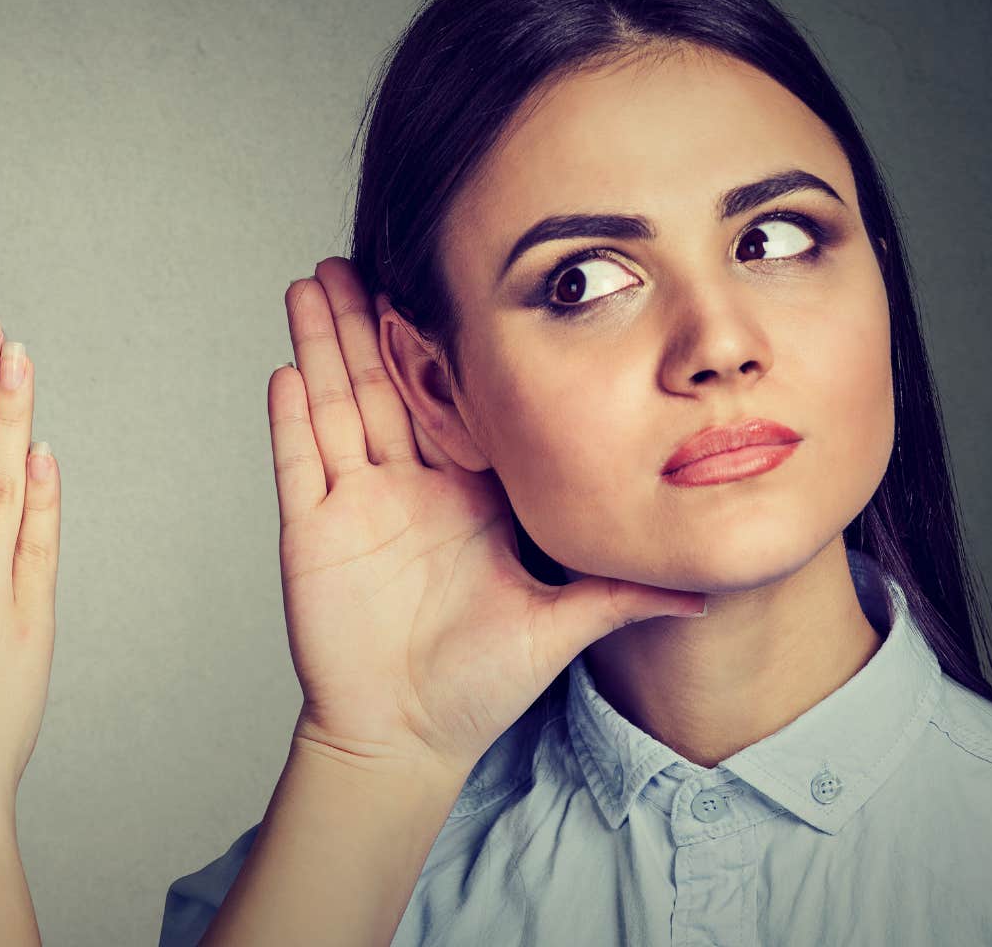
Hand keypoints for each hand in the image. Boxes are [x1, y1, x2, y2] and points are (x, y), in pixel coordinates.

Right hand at [270, 258, 702, 781]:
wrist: (408, 737)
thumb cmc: (477, 685)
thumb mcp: (561, 625)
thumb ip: (621, 594)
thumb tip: (705, 585)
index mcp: (462, 495)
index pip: (449, 402)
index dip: (439, 346)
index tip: (438, 285)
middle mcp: (405, 489)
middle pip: (380, 385)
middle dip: (362, 320)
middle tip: (351, 255)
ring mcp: (354, 508)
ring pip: (334, 408)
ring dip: (320, 346)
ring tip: (308, 284)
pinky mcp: (313, 537)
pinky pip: (299, 468)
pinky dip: (290, 422)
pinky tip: (286, 371)